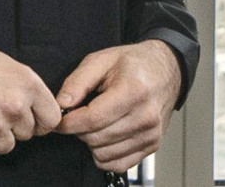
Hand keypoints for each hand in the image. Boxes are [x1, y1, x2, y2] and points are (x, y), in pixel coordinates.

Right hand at [0, 33, 62, 157]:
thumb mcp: (5, 64)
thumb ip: (25, 88)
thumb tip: (38, 109)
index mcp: (26, 84)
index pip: (52, 119)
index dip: (41, 121)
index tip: (33, 120)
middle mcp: (13, 106)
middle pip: (27, 134)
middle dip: (14, 125)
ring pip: (6, 145)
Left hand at [54, 40, 182, 172]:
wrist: (165, 70)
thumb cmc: (133, 64)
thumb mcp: (101, 60)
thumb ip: (77, 82)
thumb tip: (61, 104)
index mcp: (133, 91)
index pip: (92, 119)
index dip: (68, 122)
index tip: (59, 119)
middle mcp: (146, 116)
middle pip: (96, 138)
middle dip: (79, 130)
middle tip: (79, 115)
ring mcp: (151, 134)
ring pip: (104, 154)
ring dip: (91, 142)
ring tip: (95, 122)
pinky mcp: (152, 146)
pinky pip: (118, 164)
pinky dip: (104, 154)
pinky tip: (104, 136)